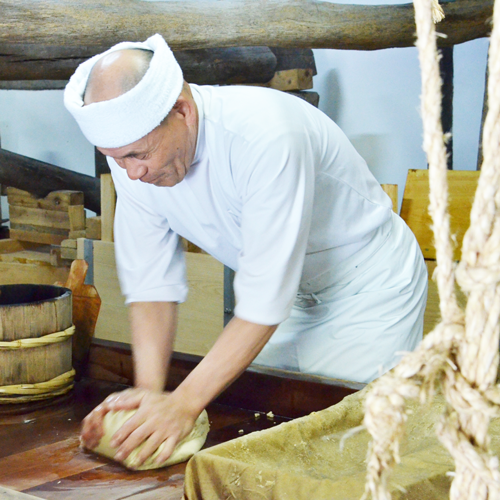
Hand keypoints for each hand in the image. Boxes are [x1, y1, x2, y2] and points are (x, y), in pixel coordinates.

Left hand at [84, 388, 198, 468]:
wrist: (185, 401)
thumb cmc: (163, 400)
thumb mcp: (145, 396)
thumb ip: (129, 401)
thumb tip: (111, 406)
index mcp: (146, 412)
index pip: (130, 425)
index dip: (120, 435)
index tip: (111, 444)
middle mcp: (154, 421)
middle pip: (138, 436)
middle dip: (127, 448)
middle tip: (118, 457)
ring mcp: (166, 429)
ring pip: (152, 444)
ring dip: (142, 455)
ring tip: (133, 464)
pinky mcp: (176, 435)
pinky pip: (169, 448)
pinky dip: (163, 456)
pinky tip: (156, 462)